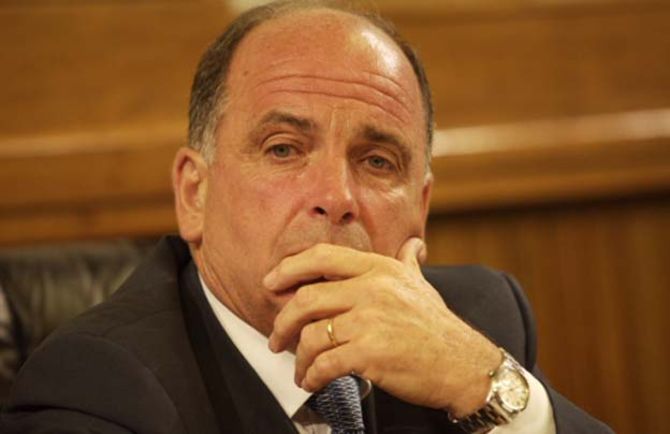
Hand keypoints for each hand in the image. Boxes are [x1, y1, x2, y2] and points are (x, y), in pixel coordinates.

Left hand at [265, 238, 500, 416]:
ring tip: (300, 370)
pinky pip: (324, 364)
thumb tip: (413, 245)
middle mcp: (372, 288)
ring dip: (297, 358)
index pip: (322, 257)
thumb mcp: (422, 286)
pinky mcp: (370, 353)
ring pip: (311, 336)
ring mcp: (370, 320)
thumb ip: (408, 264)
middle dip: (282, 322)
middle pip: (306, 299)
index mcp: (380, 269)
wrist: (465, 366)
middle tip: (275, 338)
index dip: (289, 268)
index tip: (271, 283)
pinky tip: (314, 381)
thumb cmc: (438, 328)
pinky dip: (312, 376)